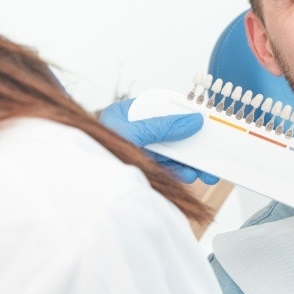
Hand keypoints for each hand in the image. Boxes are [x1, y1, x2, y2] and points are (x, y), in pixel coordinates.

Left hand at [99, 99, 218, 184]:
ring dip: (190, 161)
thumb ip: (163, 127)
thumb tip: (193, 121)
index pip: (163, 108)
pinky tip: (189, 175)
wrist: (81, 185)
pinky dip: (180, 173)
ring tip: (204, 169)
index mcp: (130, 114)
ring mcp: (139, 152)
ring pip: (172, 154)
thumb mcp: (133, 132)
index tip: (206, 119)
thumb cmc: (94, 148)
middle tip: (212, 149)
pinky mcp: (142, 171)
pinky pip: (166, 171)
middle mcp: (136, 132)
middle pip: (171, 133)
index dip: (185, 112)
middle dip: (193, 143)